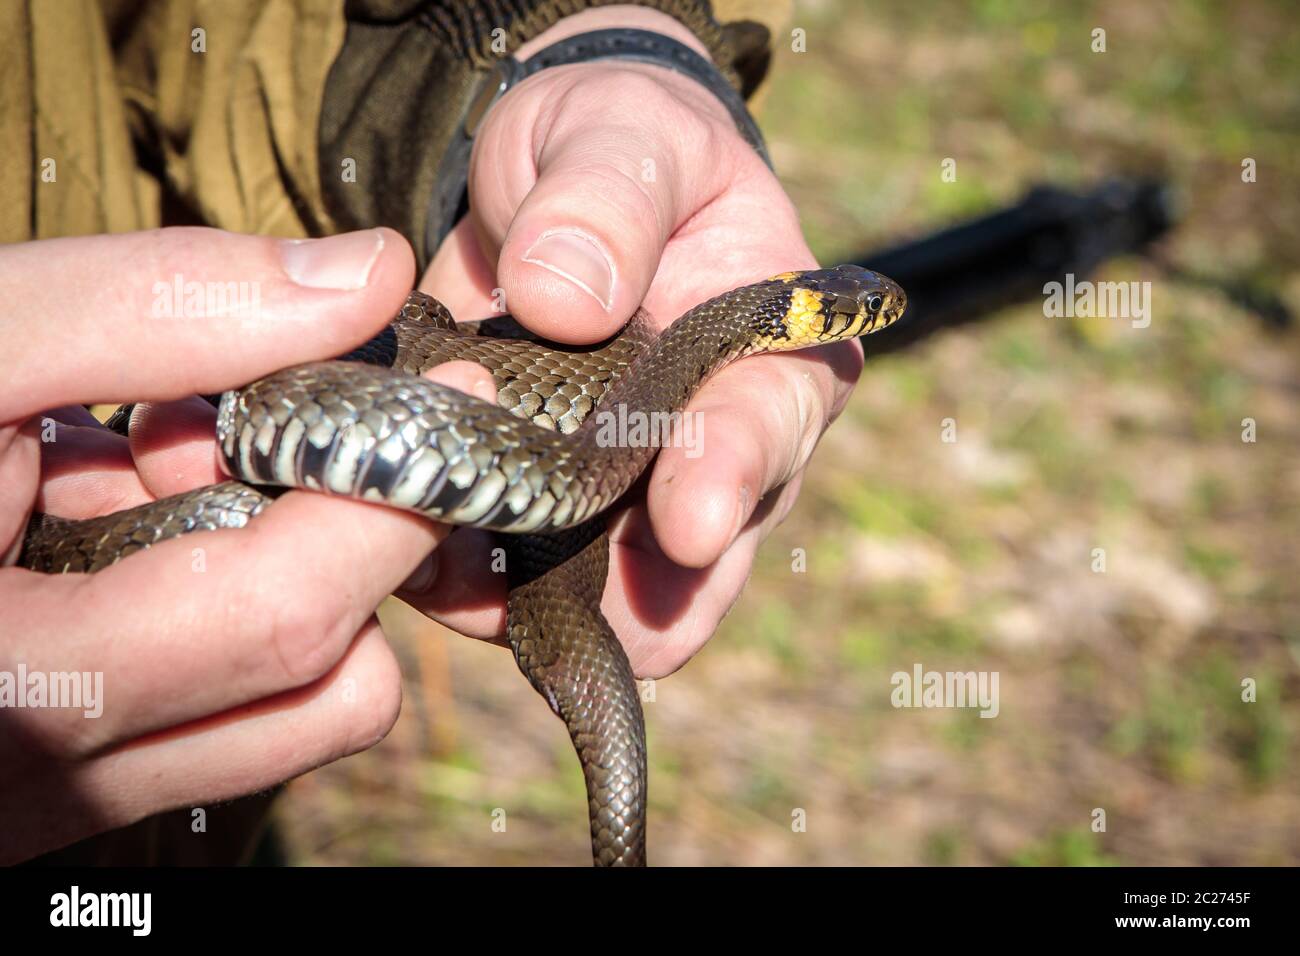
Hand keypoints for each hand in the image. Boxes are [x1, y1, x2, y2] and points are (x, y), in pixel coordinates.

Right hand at [0, 226, 490, 861]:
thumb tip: (365, 277)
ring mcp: (65, 805)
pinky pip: (242, 728)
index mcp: (8, 683)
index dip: (386, 490)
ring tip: (184, 492)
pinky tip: (151, 544)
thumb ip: (150, 307)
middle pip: (327, 685)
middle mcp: (45, 779)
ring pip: (301, 721)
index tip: (448, 387)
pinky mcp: (78, 796)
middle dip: (345, 541)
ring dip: (299, 593)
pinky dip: (247, 629)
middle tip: (281, 437)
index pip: (280, 613)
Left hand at [405, 8, 863, 676]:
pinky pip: (516, 589)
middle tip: (551, 598)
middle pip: (699, 563)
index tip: (690, 525)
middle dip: (629, 593)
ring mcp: (632, 497)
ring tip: (444, 573)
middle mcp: (717, 450)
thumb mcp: (621, 131)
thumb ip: (605, 197)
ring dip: (533, 605)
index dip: (732, 479)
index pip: (768, 429)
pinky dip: (465, 587)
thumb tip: (562, 297)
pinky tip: (408, 560)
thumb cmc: (617, 146)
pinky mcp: (546, 516)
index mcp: (771, 353)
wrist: (550, 185)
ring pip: (607, 603)